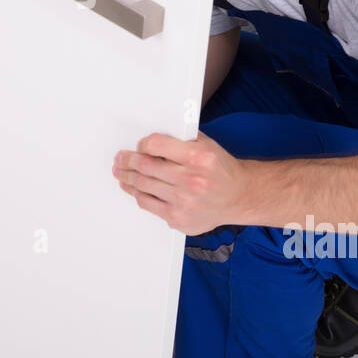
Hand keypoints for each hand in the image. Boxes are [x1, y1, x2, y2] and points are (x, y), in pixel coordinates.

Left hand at [113, 131, 250, 235]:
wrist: (238, 197)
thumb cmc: (221, 170)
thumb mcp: (207, 146)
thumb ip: (181, 140)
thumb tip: (152, 139)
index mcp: (198, 157)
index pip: (156, 145)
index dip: (142, 144)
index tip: (138, 146)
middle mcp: (190, 180)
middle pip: (145, 167)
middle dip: (128, 161)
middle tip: (120, 159)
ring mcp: (184, 202)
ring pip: (143, 186)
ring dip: (127, 178)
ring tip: (120, 173)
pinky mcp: (178, 218)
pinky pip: (148, 204)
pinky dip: (137, 194)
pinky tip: (133, 188)